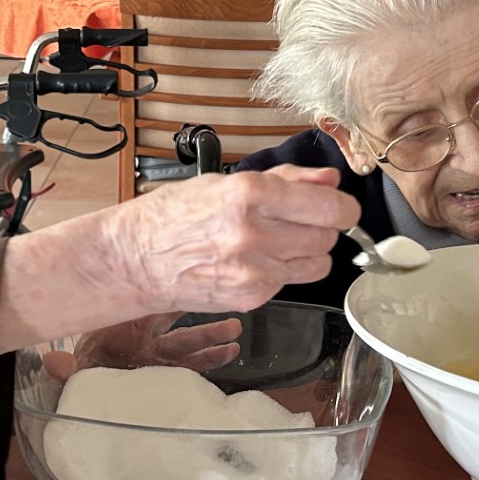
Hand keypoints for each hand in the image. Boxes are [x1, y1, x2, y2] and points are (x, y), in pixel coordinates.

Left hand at [41, 313, 243, 381]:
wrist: (84, 382)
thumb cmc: (83, 363)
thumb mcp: (71, 363)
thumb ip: (62, 367)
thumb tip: (51, 362)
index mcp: (128, 327)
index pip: (155, 306)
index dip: (173, 297)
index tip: (193, 285)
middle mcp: (148, 338)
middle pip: (178, 328)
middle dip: (202, 325)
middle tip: (228, 319)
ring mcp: (158, 355)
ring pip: (189, 345)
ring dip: (211, 339)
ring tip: (234, 336)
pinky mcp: (163, 373)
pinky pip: (190, 367)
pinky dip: (209, 360)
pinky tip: (229, 353)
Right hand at [106, 166, 360, 315]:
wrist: (135, 260)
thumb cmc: (173, 216)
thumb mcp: (225, 183)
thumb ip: (285, 182)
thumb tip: (329, 181)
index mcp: (249, 195)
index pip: (329, 208)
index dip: (343, 207)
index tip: (340, 207)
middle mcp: (254, 235)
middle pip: (328, 236)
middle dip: (321, 227)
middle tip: (297, 221)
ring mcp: (254, 271)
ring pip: (318, 264)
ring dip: (307, 252)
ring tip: (275, 242)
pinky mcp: (251, 298)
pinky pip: (291, 283)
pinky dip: (282, 272)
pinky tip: (252, 261)